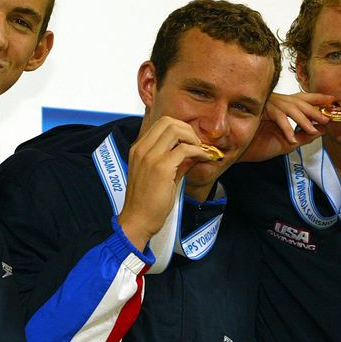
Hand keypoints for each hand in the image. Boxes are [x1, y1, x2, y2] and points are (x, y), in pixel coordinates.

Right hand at [117, 117, 212, 250]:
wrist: (138, 219)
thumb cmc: (145, 202)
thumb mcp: (156, 175)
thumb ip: (173, 161)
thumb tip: (192, 152)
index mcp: (138, 149)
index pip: (160, 124)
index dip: (179, 128)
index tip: (189, 140)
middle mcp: (141, 149)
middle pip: (168, 122)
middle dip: (187, 129)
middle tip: (197, 143)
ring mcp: (150, 156)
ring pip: (175, 129)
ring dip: (192, 137)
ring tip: (200, 150)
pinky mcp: (161, 167)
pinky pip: (184, 149)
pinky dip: (197, 151)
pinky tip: (202, 158)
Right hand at [239, 91, 332, 161]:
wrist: (238, 149)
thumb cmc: (261, 144)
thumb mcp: (288, 142)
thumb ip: (304, 136)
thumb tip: (322, 130)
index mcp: (284, 106)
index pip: (304, 98)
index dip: (318, 98)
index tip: (333, 99)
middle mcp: (277, 102)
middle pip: (300, 101)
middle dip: (315, 110)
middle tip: (327, 118)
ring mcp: (268, 105)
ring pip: (290, 108)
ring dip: (303, 120)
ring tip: (312, 130)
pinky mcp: (260, 111)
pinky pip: (277, 117)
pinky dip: (286, 128)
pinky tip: (291, 139)